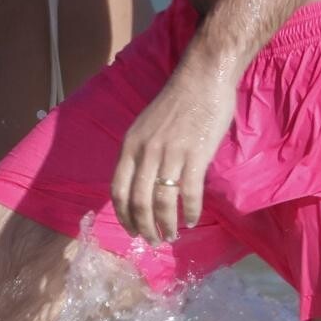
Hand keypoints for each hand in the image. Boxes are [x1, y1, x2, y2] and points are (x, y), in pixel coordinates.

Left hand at [110, 40, 240, 244]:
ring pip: (162, 201)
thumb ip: (141, 153)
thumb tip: (141, 185)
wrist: (201, 79)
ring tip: (172, 235)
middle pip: (138, 202)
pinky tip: (191, 220)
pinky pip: (189, 192)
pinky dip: (189, 211)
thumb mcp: (145, 126)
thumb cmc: (175, 102)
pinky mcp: (195, 155)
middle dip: (145, 227)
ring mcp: (170, 153)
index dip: (124, 216)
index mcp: (130, 145)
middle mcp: (146, 152)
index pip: (118, 190)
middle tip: (155, 241)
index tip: (133, 231)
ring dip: (166, 225)